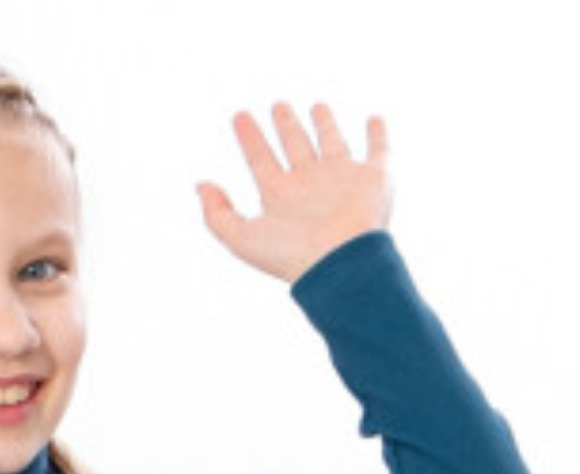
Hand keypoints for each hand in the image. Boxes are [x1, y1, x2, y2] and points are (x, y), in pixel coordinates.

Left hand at [197, 101, 391, 284]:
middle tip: (277, 105)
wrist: (340, 262)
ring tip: (316, 105)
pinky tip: (375, 119)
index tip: (239, 116)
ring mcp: (341, 180)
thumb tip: (201, 186)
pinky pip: (378, 150)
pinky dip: (379, 134)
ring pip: (331, 142)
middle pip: (294, 147)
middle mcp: (310, 186)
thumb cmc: (292, 255)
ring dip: (324, 124)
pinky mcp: (373, 178)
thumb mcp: (242, 238)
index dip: (249, 138)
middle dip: (285, 126)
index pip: (260, 161)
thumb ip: (217, 215)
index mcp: (281, 198)